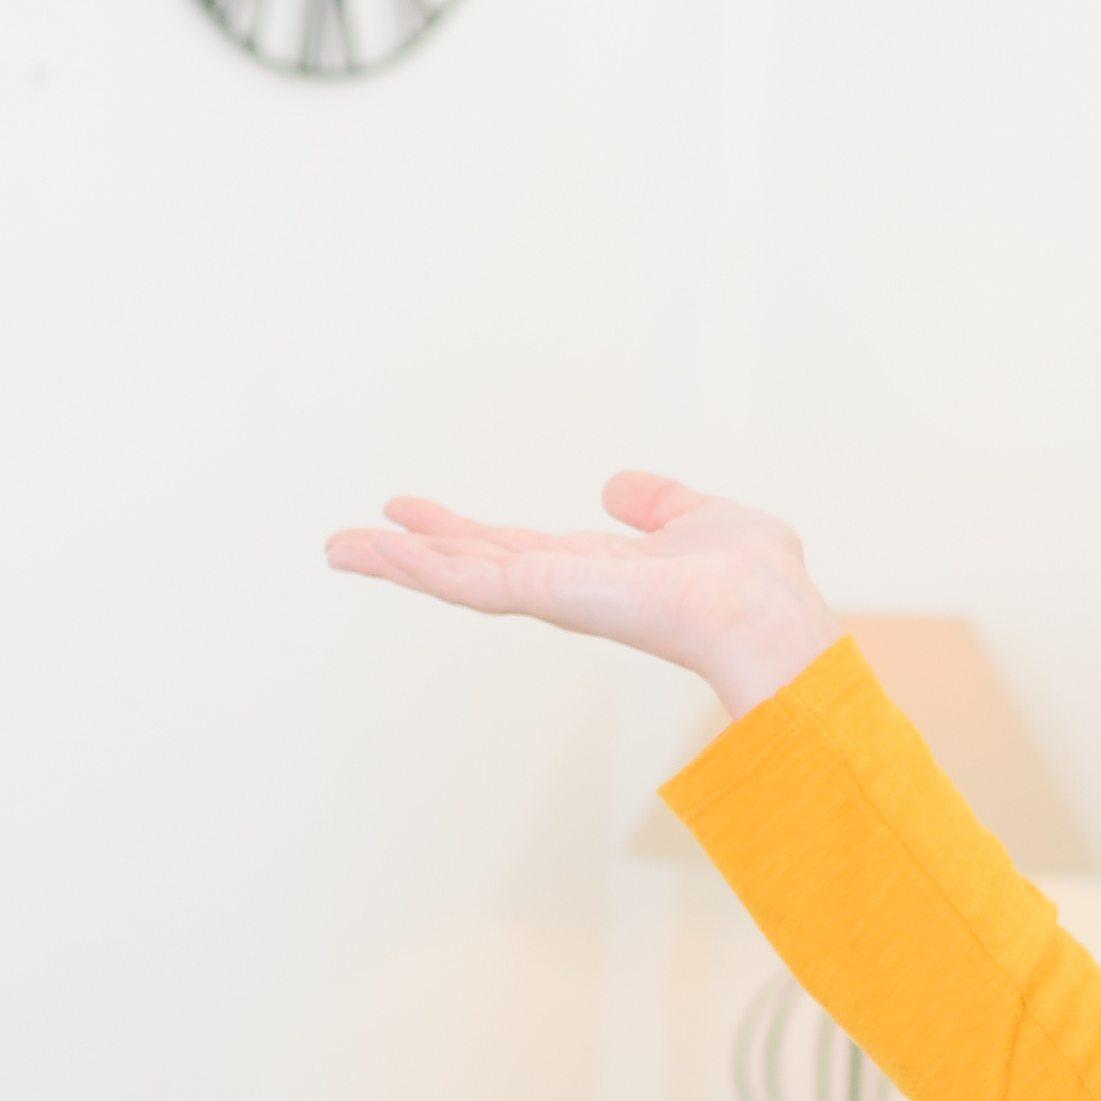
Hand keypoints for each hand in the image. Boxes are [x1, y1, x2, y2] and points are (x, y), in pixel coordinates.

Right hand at [324, 471, 851, 720]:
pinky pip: (462, 581)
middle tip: (347, 540)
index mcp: (596, 570)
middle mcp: (563, 587)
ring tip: (337, 545)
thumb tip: (618, 487)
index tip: (413, 516)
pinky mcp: (539, 594)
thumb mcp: (701, 517)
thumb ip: (659, 503)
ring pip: (453, 577)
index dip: (461, 534)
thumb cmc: (754, 581)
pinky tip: (372, 550)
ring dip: (393, 561)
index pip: (512, 551)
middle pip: (468, 566)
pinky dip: (412, 565)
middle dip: (409, 554)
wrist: (763, 614)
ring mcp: (547, 595)